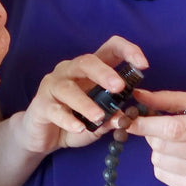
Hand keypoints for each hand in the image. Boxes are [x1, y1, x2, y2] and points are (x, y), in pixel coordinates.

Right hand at [14, 36, 147, 154]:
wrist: (43, 136)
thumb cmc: (75, 121)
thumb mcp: (98, 121)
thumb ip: (111, 117)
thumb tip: (124, 118)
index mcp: (90, 70)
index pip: (110, 48)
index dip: (127, 51)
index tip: (143, 65)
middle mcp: (70, 71)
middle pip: (86, 61)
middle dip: (104, 72)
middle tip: (119, 87)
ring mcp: (53, 86)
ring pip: (68, 87)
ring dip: (86, 102)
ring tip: (99, 116)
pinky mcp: (41, 104)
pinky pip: (55, 109)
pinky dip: (68, 119)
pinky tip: (79, 128)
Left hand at [127, 89, 185, 185]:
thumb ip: (170, 99)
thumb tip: (138, 95)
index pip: (172, 129)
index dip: (146, 124)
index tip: (127, 119)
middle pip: (161, 146)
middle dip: (152, 134)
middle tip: (160, 129)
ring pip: (158, 161)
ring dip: (157, 150)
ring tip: (176, 144)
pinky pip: (163, 176)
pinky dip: (163, 164)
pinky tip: (180, 159)